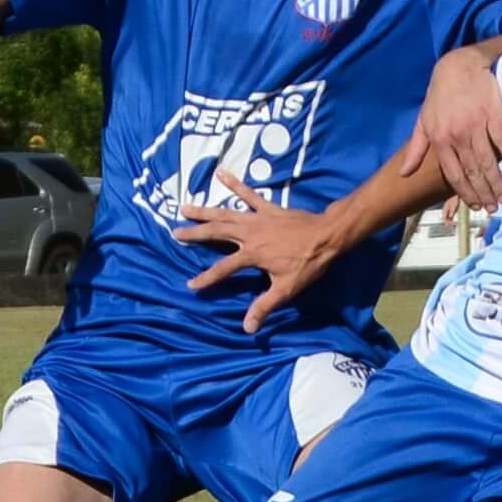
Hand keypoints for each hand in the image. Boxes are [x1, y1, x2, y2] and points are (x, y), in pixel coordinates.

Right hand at [177, 176, 347, 332]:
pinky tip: (221, 173)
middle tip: (175, 232)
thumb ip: (264, 306)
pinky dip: (235, 183)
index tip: (191, 285)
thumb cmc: (307, 264)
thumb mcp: (286, 289)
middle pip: (216, 233)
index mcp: (252, 254)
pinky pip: (248, 193)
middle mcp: (249, 234)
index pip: (223, 268)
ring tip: (185, 207)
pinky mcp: (267, 207)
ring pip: (225, 213)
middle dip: (195, 234)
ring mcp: (257, 218)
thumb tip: (247, 328)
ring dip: (204, 210)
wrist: (327, 236)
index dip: (206, 278)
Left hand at [394, 46, 501, 208]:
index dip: (465, 193)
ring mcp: (476, 125)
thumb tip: (404, 173)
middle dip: (483, 193)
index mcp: (440, 140)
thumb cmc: (439, 95)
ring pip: (487, 160)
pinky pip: (501, 140)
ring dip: (497, 182)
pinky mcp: (492, 114)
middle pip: (472, 171)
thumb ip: (415, 149)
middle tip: (493, 208)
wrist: (458, 66)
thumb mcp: (423, 121)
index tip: (475, 206)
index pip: (453, 174)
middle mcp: (458, 136)